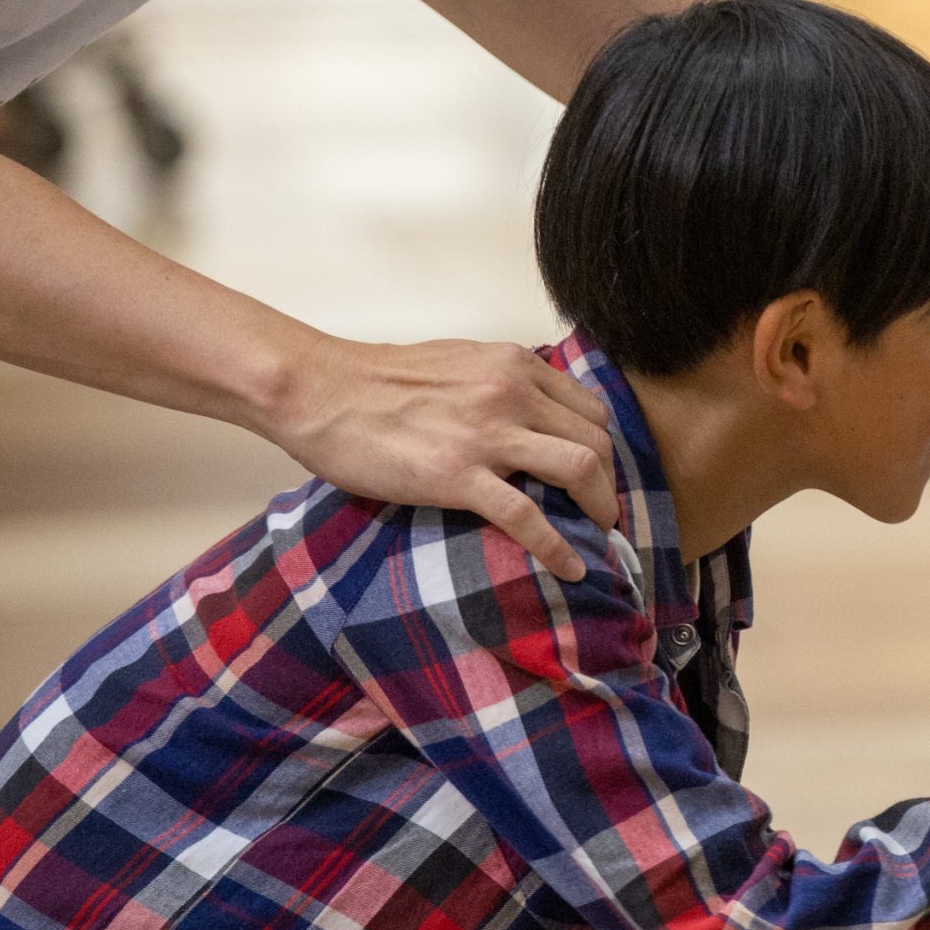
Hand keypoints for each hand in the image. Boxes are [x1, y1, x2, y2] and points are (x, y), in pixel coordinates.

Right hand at [263, 334, 619, 580]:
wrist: (320, 391)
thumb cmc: (376, 380)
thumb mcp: (458, 361)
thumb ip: (499, 381)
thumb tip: (527, 410)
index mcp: (513, 365)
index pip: (588, 407)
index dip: (601, 444)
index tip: (596, 472)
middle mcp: (512, 393)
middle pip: (595, 438)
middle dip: (609, 479)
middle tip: (600, 509)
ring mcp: (488, 435)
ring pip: (580, 468)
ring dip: (599, 506)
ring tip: (598, 533)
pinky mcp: (458, 476)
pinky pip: (528, 517)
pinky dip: (558, 547)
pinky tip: (571, 568)